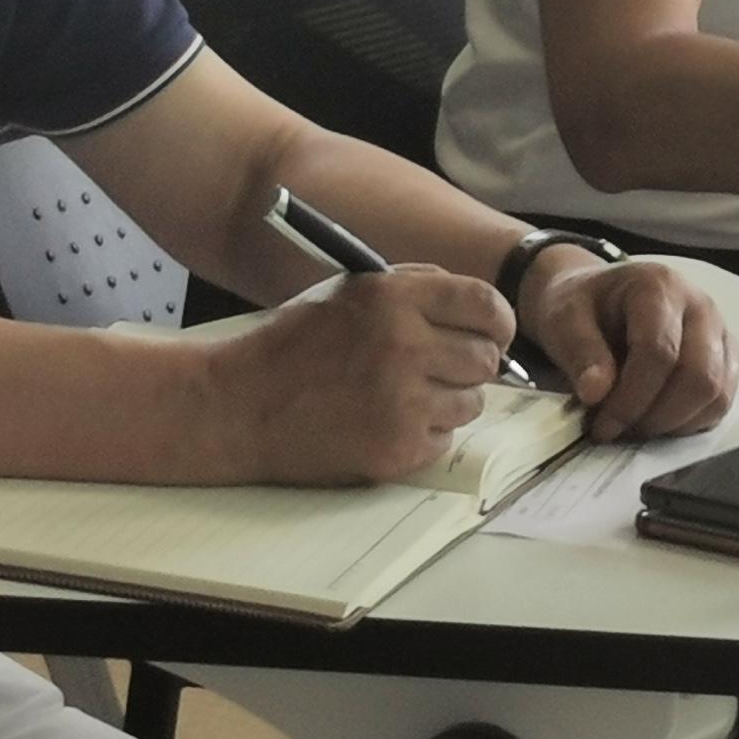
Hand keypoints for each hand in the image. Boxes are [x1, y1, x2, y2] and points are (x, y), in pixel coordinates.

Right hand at [204, 267, 508, 483]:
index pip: (485, 304)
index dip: (497, 321)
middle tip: (441, 368)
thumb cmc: (295, 344)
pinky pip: (445, 439)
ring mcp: (403, 402)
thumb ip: (413, 289)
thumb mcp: (350, 292)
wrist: (241, 405)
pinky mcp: (398, 448)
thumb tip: (478, 309)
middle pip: (487, 358)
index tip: (494, 332)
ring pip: (472, 402)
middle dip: (471, 363)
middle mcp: (404, 345)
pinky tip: (385, 420)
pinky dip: (425, 433)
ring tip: (403, 395)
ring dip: (448, 400)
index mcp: (393, 297)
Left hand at [517, 252, 738, 442]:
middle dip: (656, 416)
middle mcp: (699, 305)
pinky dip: (690, 423)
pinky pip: (722, 403)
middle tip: (619, 429)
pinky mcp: (726, 358)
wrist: (599, 298)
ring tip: (635, 425)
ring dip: (674, 424)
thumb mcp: (564, 318)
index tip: (603, 424)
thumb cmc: (585, 306)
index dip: (632, 398)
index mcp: (659, 286)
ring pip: (716, 395)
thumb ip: (580, 351)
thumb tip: (596, 393)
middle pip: (698, 377)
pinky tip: (656, 420)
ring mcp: (719, 332)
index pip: (659, 351)